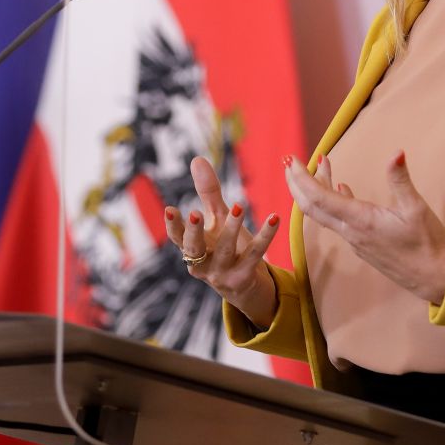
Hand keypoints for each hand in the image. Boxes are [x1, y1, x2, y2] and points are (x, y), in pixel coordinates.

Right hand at [164, 156, 282, 328]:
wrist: (245, 285)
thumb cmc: (226, 246)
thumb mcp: (216, 218)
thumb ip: (207, 192)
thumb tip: (197, 159)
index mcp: (192, 249)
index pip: (178, 238)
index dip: (173, 225)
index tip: (170, 209)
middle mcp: (202, 264)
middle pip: (194, 249)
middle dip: (194, 232)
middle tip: (196, 213)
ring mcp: (222, 273)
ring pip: (226, 249)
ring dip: (232, 228)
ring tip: (239, 206)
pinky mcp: (244, 277)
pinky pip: (256, 254)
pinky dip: (266, 235)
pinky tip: (274, 217)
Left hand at [286, 152, 444, 304]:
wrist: (435, 278)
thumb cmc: (427, 245)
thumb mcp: (416, 209)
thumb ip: (401, 180)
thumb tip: (396, 153)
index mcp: (359, 220)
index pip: (319, 197)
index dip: (302, 177)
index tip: (292, 160)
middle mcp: (351, 232)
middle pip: (311, 207)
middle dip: (296, 183)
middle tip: (288, 161)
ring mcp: (355, 240)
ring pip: (325, 213)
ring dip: (317, 188)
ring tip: (322, 163)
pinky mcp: (363, 244)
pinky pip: (339, 220)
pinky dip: (334, 200)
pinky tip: (341, 187)